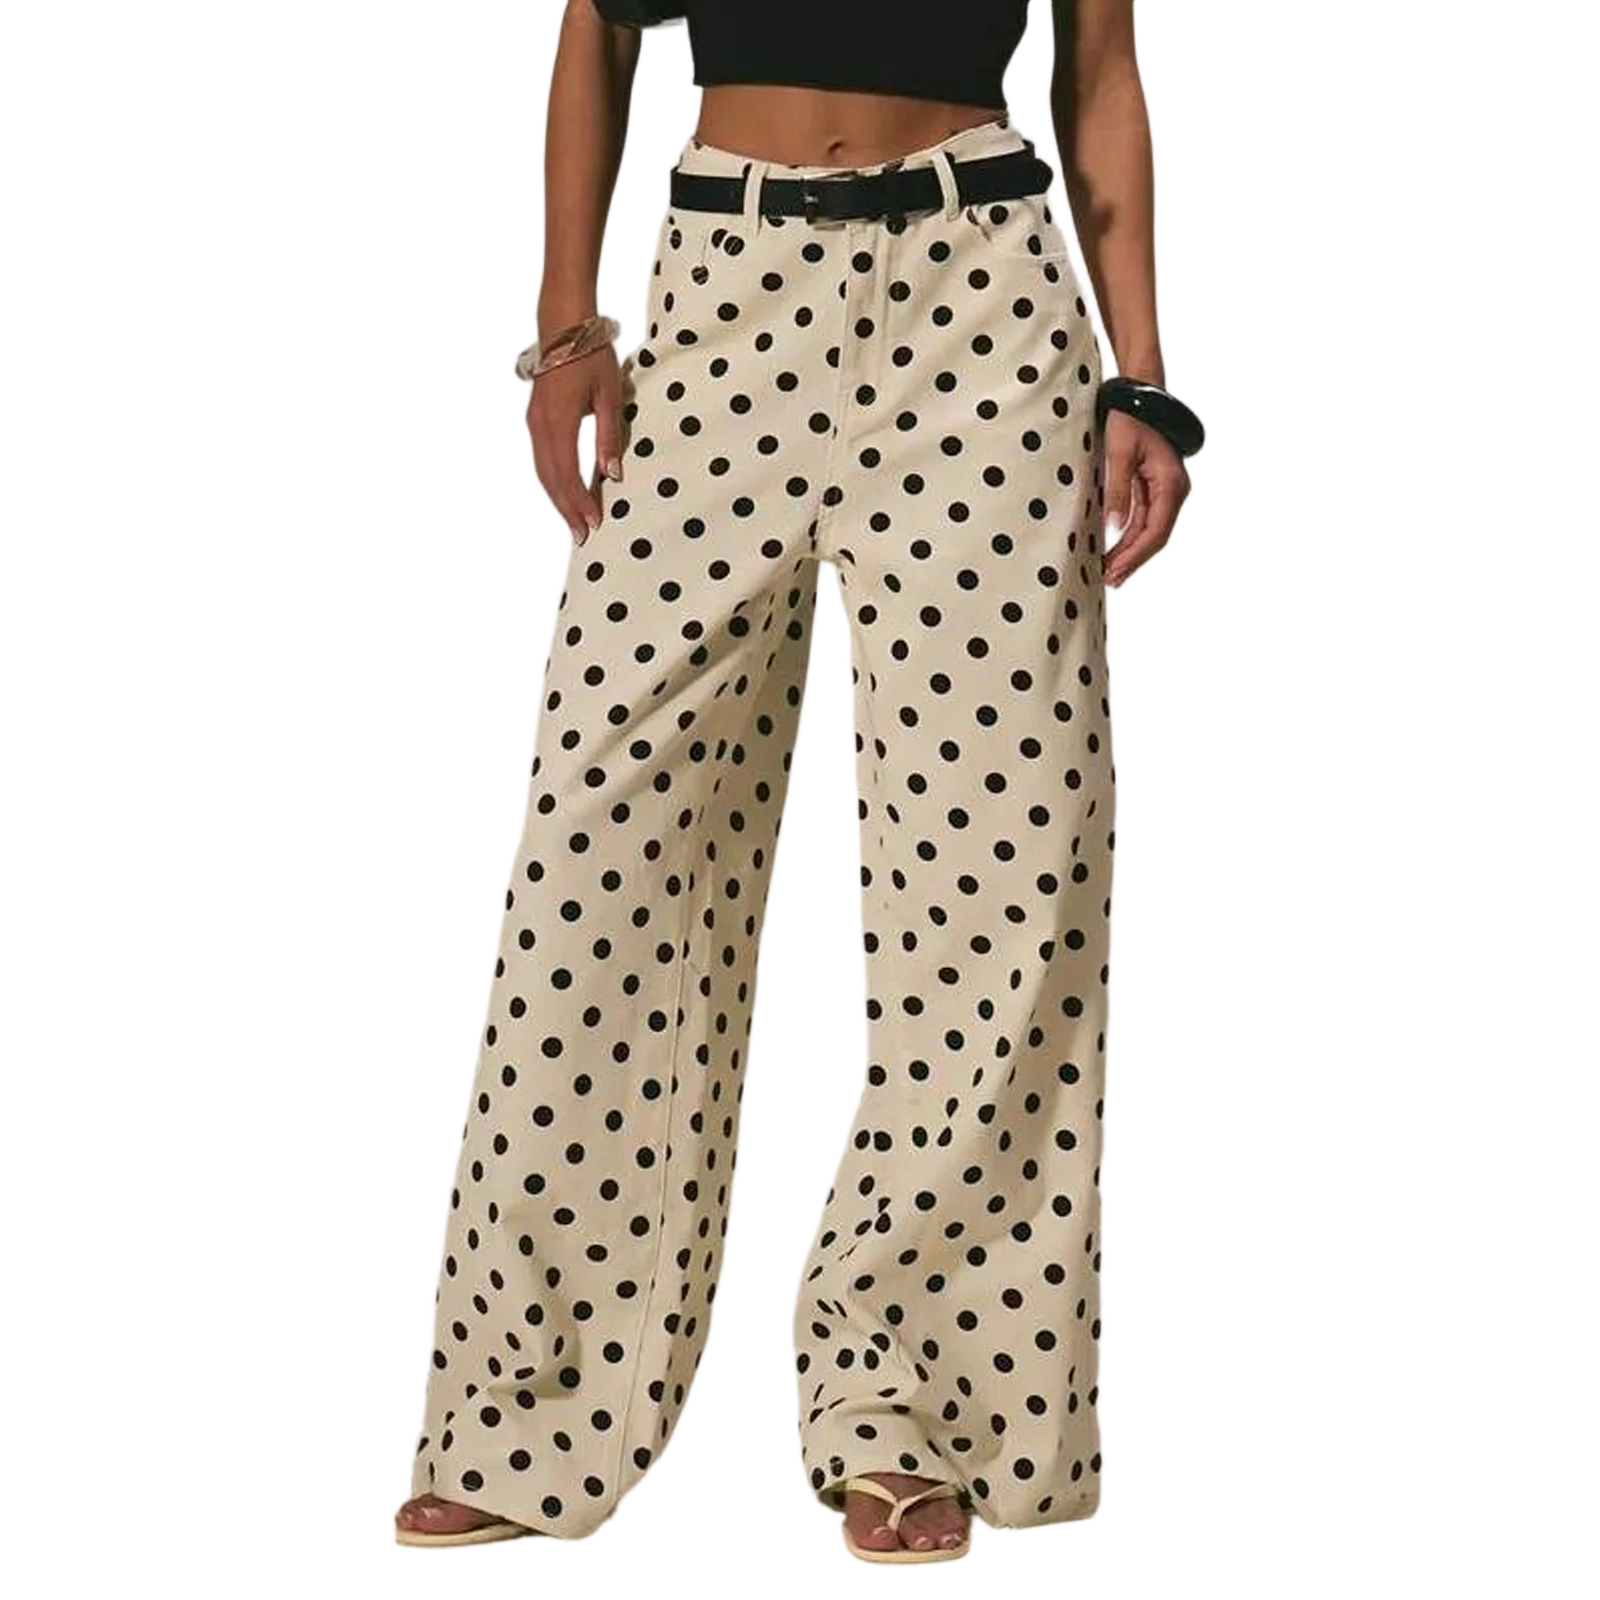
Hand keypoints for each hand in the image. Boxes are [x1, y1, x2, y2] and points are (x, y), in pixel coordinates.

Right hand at [526, 344, 625, 545]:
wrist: (563, 323)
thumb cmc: (591, 354)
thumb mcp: (609, 395)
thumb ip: (609, 436)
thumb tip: (613, 474)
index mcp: (559, 421)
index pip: (568, 474)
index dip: (580, 503)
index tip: (594, 525)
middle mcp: (540, 426)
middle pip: (551, 479)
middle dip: (567, 510)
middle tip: (582, 537)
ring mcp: (534, 422)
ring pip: (543, 471)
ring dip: (558, 498)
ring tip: (575, 521)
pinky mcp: (536, 418)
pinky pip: (542, 458)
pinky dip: (554, 480)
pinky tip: (566, 491)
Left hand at [1101, 409, 1189, 586]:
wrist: (1139, 391)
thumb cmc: (1130, 417)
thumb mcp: (1118, 452)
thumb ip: (1118, 491)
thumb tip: (1114, 527)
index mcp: (1170, 483)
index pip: (1155, 531)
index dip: (1134, 556)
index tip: (1115, 572)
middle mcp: (1174, 489)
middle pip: (1155, 536)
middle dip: (1132, 560)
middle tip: (1109, 581)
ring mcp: (1166, 489)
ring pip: (1149, 530)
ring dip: (1130, 551)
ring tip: (1110, 573)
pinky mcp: (1155, 486)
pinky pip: (1144, 518)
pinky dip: (1130, 536)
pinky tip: (1116, 549)